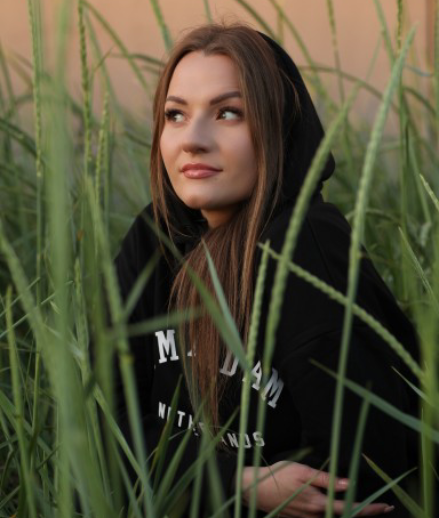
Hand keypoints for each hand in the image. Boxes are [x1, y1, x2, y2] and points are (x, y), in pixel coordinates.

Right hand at [240, 461, 393, 517]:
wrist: (256, 489)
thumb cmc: (279, 475)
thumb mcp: (303, 471)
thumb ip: (327, 479)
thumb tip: (348, 484)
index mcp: (319, 503)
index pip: (350, 508)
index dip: (370, 509)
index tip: (386, 507)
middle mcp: (316, 516)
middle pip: (345, 516)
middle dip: (365, 513)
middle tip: (382, 507)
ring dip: (350, 513)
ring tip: (363, 507)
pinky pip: (322, 517)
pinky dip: (334, 513)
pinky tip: (337, 506)